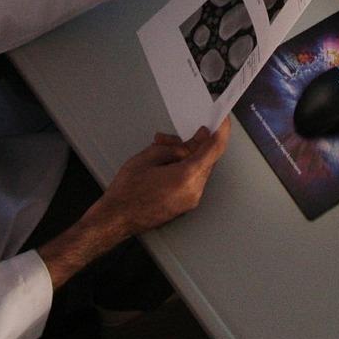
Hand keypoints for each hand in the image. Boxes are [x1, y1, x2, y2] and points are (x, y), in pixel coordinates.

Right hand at [35, 119, 231, 288]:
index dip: (221, 131)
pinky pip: (192, 181)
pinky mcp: (185, 206)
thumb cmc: (127, 191)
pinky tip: (166, 166)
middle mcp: (194, 191)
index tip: (223, 120)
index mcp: (187, 176)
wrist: (116, 218)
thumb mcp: (149, 157)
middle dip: (195, 144)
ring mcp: (190, 201)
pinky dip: (184, 170)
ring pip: (199, 170)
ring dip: (187, 158)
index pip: (214, 149)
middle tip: (178, 136)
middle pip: (207, 160)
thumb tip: (193, 140)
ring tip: (162, 152)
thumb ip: (175, 146)